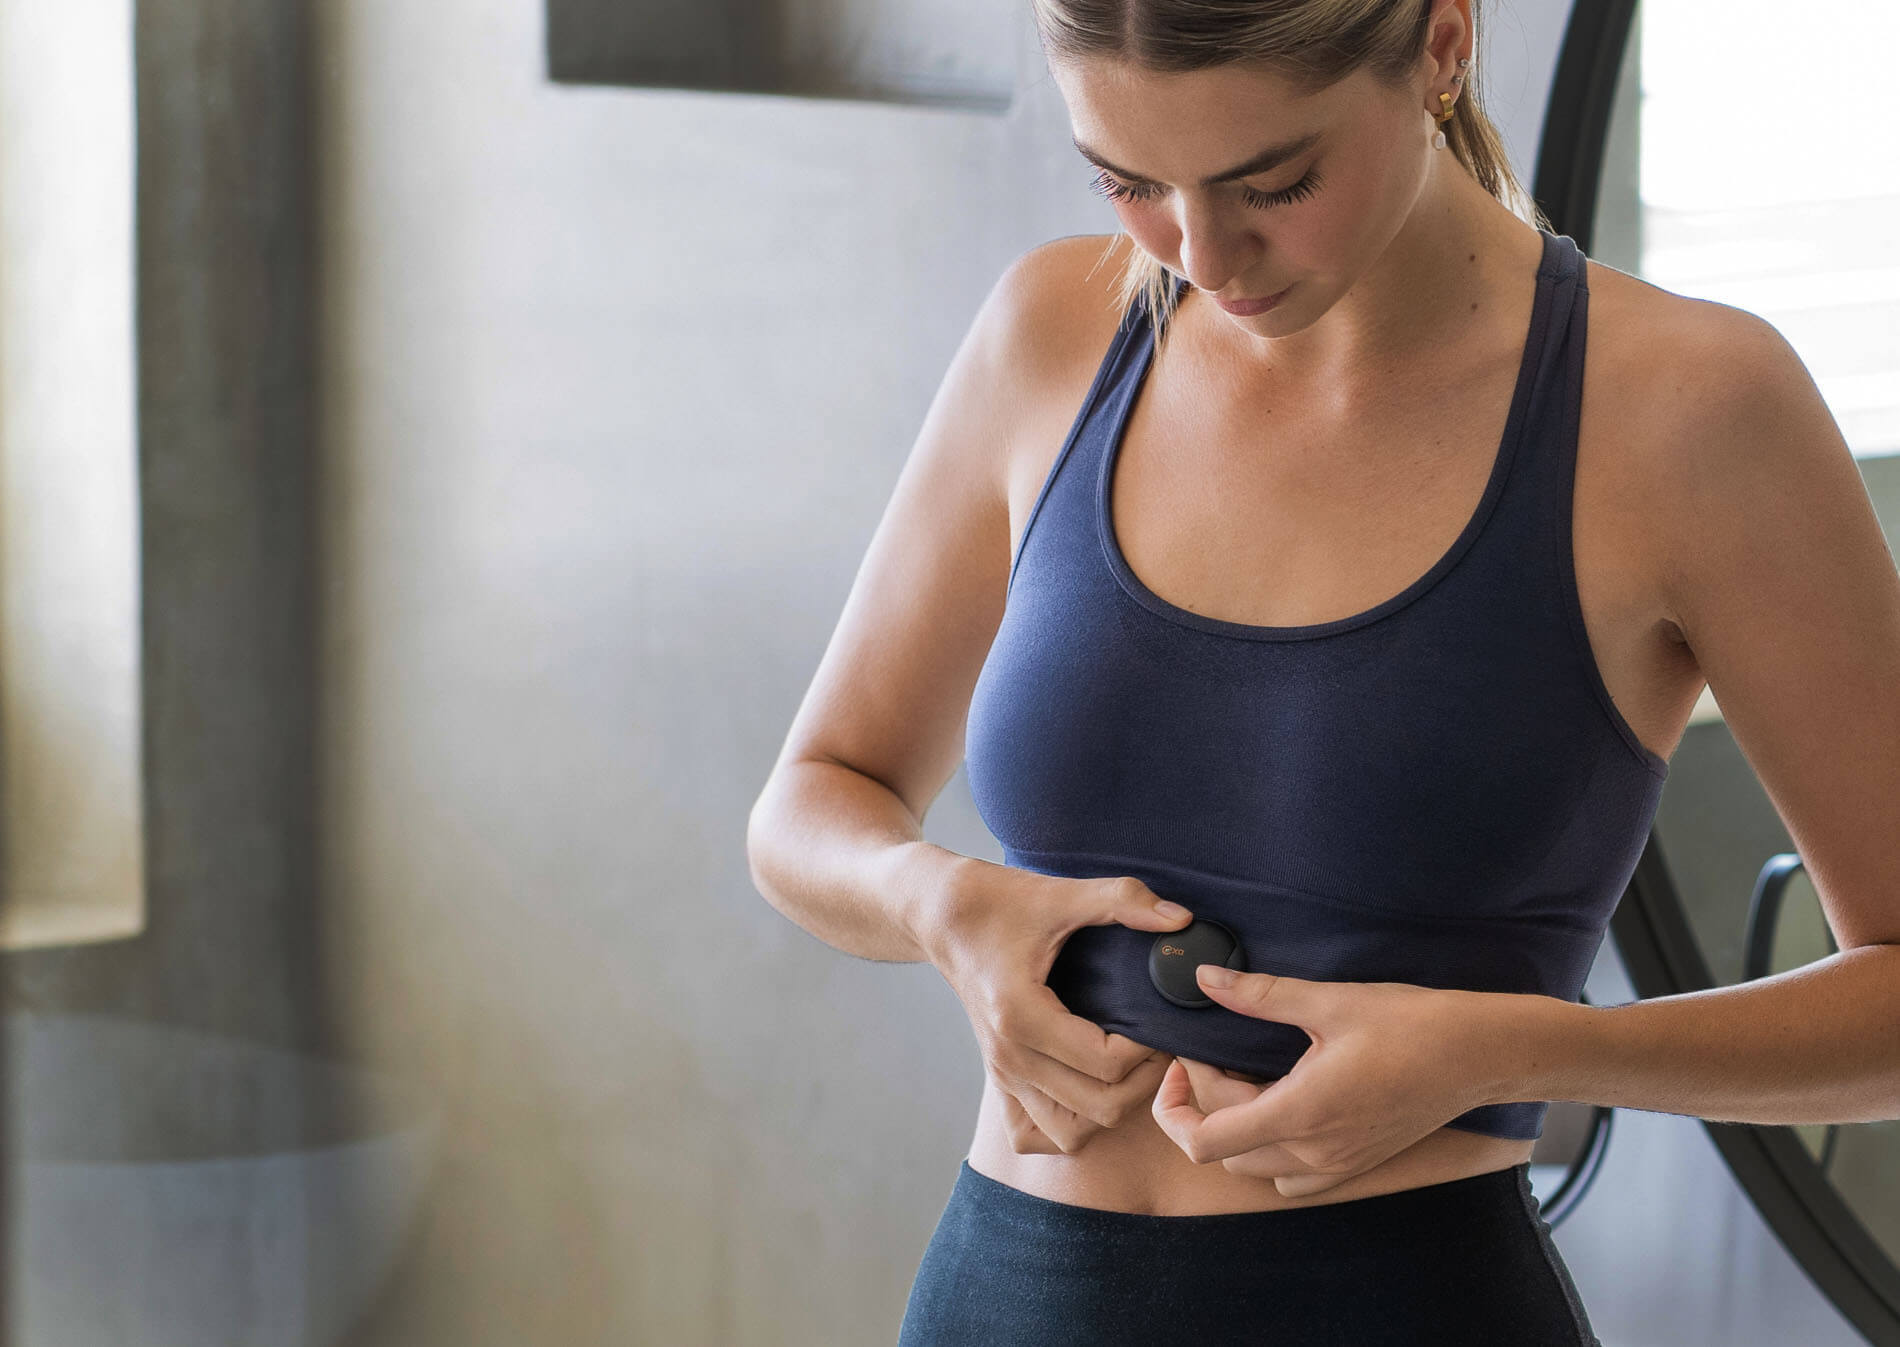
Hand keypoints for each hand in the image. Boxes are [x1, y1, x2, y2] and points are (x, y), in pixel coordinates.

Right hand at [913, 856, 1194, 1154]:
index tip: (1158, 1016)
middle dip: (1144, 1080)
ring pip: (1071, 1133)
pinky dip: (1069, 1124)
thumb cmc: (997, 902)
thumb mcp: (1059, 893)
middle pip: (1100, 1107)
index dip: (1148, 1046)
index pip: (1106, 1063)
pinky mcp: (999, 1078)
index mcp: (1021, 1015)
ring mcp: (1002, 1073)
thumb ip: (1121, 900)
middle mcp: (1009, 1057)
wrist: (940, 916)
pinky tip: (1089, 1085)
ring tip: (1131, 1064)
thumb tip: (1180, 919)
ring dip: (1112, 1107)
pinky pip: (1035, 1134)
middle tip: (1158, 1040)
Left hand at [1151, 966, 1503, 1196]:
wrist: (1480, 1055)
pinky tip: (1281, 1104)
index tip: (1181, 1060)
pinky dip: (1270, 1149)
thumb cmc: (1411, 1024)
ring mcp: (1338, 1165)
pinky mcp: (1358, 1164)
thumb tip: (1205, 979)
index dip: (1174, 1105)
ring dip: (1234, 1130)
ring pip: (1256, 1168)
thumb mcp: (1329, 1001)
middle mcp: (1315, 1152)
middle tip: (1210, 1055)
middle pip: (1223, 1152)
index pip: (1204, 1140)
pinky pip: (1294, 1177)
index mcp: (1300, 1114)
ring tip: (1244, 1077)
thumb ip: (1259, 994)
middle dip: (1202, 1105)